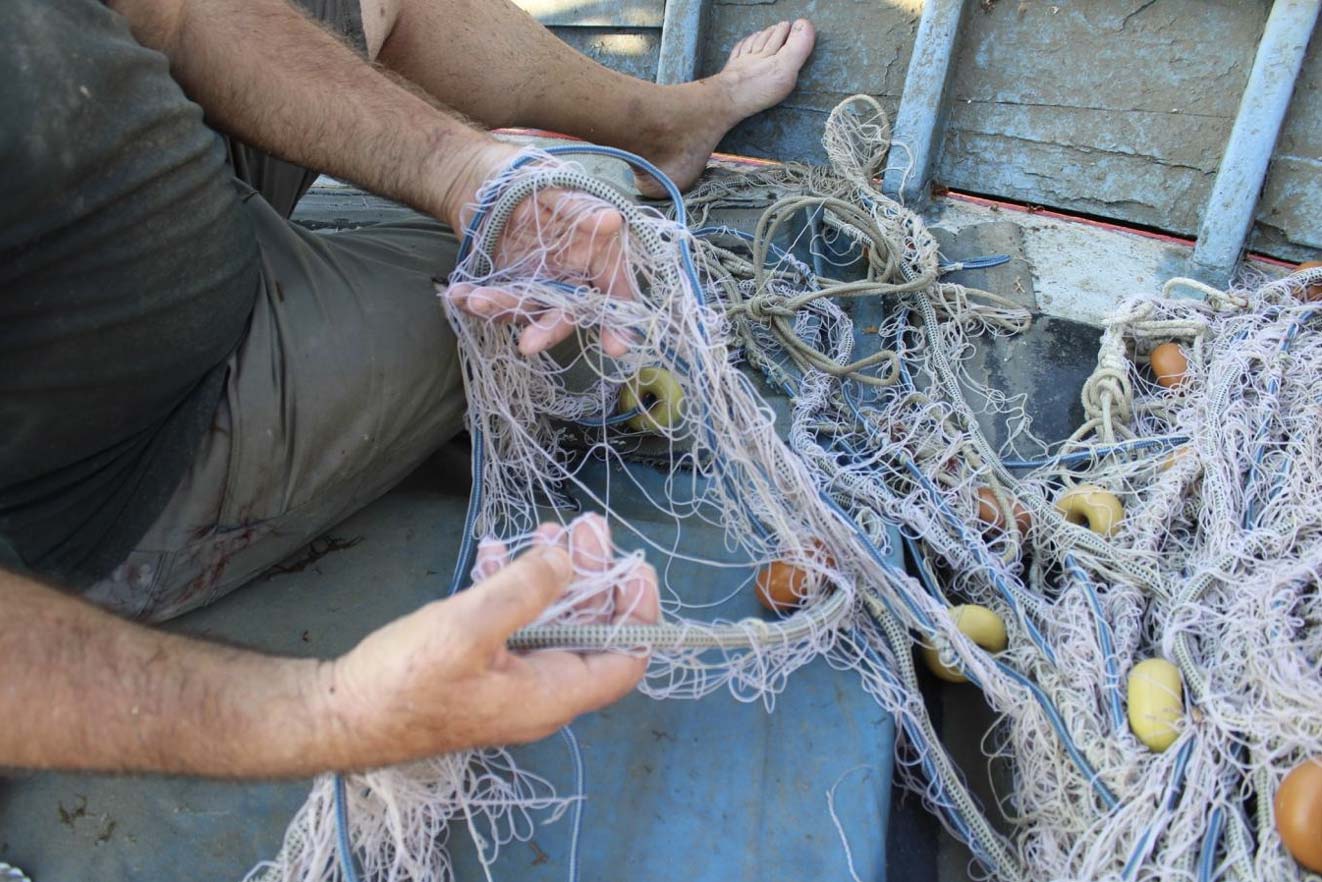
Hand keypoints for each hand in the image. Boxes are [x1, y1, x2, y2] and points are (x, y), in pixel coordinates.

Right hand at [327, 515, 656, 765]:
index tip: (633, 564)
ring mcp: (508, 680)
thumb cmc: (407, 680)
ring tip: (547, 528)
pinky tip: (494, 554)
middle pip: (589, 629)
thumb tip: (568, 561)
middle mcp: (540, 692)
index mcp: (552, 693)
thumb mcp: (470, 626)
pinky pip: (511, 624)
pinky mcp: (478, 668)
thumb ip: (526, 590)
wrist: (338, 715)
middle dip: (591, 573)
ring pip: (550, 620)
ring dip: (552, 573)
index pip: (626, 659)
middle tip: (584, 525)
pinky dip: (510, 587)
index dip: (639, 611)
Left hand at [441, 139, 635, 356]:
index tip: (616, 347)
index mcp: (595, 254)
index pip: (614, 293)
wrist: (483, 180)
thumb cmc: (529, 179)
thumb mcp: (556, 187)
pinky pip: (495, 303)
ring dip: (499, 309)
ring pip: (526, 310)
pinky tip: (457, 295)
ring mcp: (538, 286)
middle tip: (528, 344)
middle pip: (567, 314)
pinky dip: (474, 302)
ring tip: (474, 300)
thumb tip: (611, 221)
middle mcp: (570, 277)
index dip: (618, 322)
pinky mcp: (508, 288)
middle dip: (548, 331)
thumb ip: (581, 209)